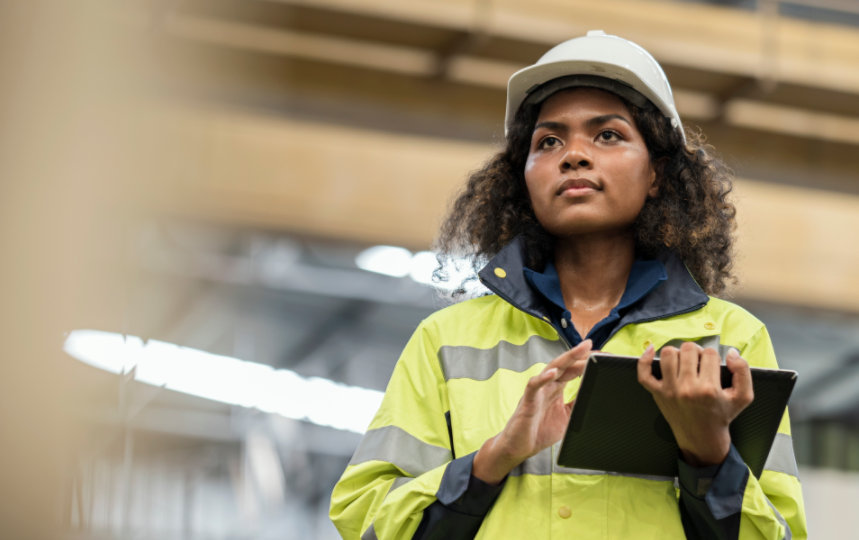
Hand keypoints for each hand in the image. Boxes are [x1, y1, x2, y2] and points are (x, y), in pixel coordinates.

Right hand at [472, 339, 591, 484]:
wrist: (519, 447)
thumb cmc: (540, 431)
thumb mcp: (567, 417)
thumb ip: (578, 403)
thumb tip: (595, 392)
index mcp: (556, 389)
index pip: (573, 370)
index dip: (585, 362)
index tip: (602, 356)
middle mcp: (547, 386)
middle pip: (564, 365)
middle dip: (578, 354)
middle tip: (592, 346)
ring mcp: (537, 391)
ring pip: (551, 369)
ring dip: (566, 359)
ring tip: (580, 349)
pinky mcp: (527, 401)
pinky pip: (534, 385)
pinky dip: (543, 378)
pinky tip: (554, 373)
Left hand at [637, 342, 753, 466]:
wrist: (702, 437)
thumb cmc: (722, 415)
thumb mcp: (743, 397)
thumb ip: (743, 371)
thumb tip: (732, 353)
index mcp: (709, 389)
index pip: (710, 354)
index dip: (713, 355)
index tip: (713, 365)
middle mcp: (687, 388)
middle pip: (688, 350)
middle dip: (696, 352)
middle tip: (699, 362)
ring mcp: (669, 390)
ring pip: (669, 354)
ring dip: (678, 353)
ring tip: (684, 361)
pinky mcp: (657, 393)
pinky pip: (644, 373)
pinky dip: (645, 360)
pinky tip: (651, 351)